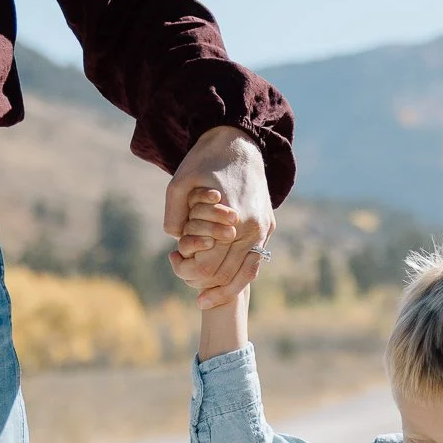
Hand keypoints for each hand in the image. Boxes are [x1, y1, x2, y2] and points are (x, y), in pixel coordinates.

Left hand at [163, 126, 271, 308]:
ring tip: (206, 300)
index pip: (209, 264)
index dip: (189, 271)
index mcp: (232, 218)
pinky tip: (225, 283)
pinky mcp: (269, 225)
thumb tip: (175, 240)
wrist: (239, 141)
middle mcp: (253, 227)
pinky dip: (241, 275)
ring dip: (226, 289)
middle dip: (206, 285)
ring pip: (246, 273)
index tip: (175, 265)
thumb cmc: (206, 160)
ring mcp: (264, 227)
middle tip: (191, 292)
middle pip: (227, 273)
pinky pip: (256, 259)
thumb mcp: (179, 182)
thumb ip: (173, 214)